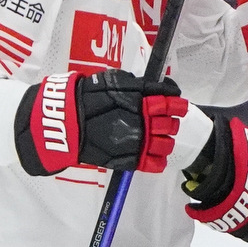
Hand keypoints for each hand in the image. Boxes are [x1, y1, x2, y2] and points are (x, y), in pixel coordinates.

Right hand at [15, 71, 192, 175]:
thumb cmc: (89, 97)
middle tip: (162, 122)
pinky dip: (158, 161)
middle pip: (171, 125)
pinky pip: (155, 164)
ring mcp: (140, 143)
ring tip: (157, 139)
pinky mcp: (132, 160)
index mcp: (143, 101)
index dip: (178, 105)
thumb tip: (162, 88)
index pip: (172, 104)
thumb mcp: (116, 82)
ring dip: (165, 141)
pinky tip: (154, 155)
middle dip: (170, 123)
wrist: (69, 121)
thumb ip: (140, 86)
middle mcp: (145, 122)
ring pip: (167, 145)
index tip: (178, 106)